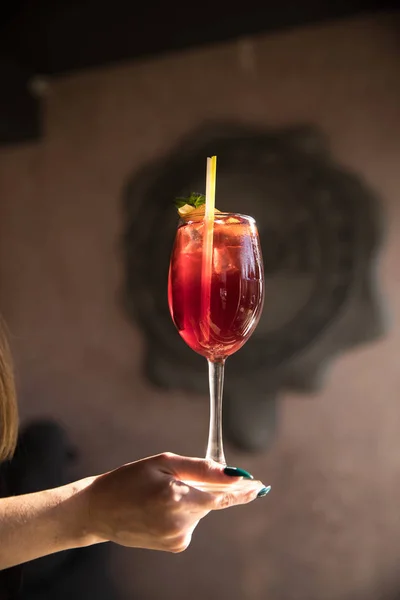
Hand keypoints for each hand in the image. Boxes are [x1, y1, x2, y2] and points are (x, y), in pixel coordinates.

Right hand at [83, 452, 264, 552]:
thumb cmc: (129, 479)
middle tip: (175, 479)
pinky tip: (159, 510)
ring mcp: (178, 537)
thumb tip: (232, 473)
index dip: (243, 490)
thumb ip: (200, 468)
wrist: (99, 510)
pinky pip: (190, 522)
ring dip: (190, 499)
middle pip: (210, 500)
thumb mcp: (163, 462)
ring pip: (200, 510)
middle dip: (203, 487)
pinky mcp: (175, 545)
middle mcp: (180, 521)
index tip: (260, 486)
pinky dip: (182, 512)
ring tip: (158, 496)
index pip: (221, 495)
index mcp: (176, 496)